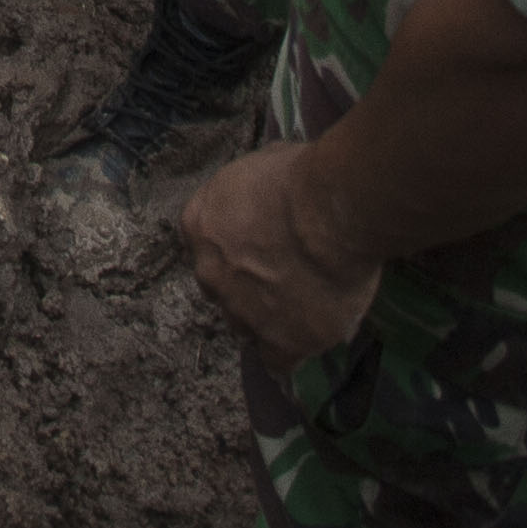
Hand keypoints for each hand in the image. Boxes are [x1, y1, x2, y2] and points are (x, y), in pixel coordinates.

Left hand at [180, 144, 379, 363]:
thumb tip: (270, 197)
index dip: (234, 247)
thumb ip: (253, 194)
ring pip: (247, 326)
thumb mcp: (263, 166)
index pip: (205, 245)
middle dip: (246, 285)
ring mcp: (241, 311)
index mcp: (199, 225)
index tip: (259, 245)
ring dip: (268, 319)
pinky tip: (307, 345)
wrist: (327, 215)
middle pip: (222, 288)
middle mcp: (210, 272)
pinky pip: (277, 361)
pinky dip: (290, 354)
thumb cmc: (301, 176)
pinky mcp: (279, 342)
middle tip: (285, 276)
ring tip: (304, 307)